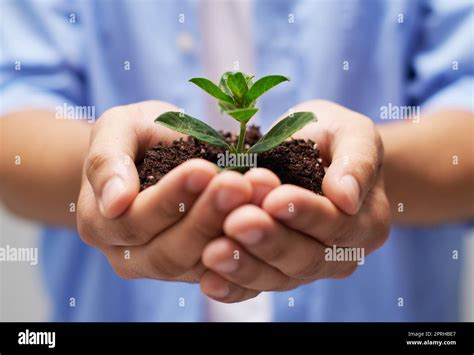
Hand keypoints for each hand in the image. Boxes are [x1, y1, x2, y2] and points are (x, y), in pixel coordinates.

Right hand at [77, 101, 252, 281]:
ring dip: (230, 232)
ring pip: (198, 263)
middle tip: (239, 185)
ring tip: (257, 196)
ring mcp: (165, 266)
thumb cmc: (136, 137)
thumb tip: (114, 202)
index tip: (203, 169)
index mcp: (101, 224)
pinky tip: (266, 216)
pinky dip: (245, 246)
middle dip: (206, 218)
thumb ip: (107, 161)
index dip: (169, 199)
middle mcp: (129, 256)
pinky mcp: (197, 269)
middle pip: (167, 252)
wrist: (157, 153)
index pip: (133, 221)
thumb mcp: (117, 130)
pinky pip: (222, 269)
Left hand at [199, 100, 390, 301]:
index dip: (305, 213)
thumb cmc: (331, 139)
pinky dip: (232, 287)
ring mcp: (305, 268)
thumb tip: (346, 197)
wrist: (311, 154)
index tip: (274, 199)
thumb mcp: (352, 134)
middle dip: (269, 240)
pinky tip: (209, 281)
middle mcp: (338, 254)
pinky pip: (254, 287)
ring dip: (245, 266)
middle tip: (237, 223)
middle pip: (305, 257)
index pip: (336, 223)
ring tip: (214, 252)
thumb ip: (357, 161)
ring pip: (278, 277)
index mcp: (365, 222)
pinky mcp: (274, 273)